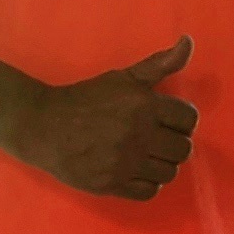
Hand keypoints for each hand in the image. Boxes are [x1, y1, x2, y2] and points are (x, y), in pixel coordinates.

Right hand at [24, 38, 197, 200]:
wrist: (44, 126)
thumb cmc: (86, 98)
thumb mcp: (124, 77)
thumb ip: (160, 63)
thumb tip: (188, 41)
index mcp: (145, 105)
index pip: (189, 119)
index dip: (181, 119)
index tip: (167, 120)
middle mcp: (139, 135)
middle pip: (183, 149)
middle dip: (173, 143)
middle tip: (156, 139)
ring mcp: (126, 163)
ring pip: (169, 173)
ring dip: (162, 164)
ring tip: (147, 156)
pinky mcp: (112, 184)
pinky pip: (149, 192)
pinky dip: (147, 184)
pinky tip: (135, 171)